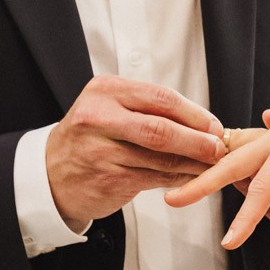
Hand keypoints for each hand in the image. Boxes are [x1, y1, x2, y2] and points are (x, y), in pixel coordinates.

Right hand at [46, 76, 225, 226]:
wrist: (51, 174)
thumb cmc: (91, 139)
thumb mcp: (110, 110)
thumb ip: (148, 110)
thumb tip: (202, 123)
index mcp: (105, 91)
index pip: (160, 97)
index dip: (193, 113)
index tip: (214, 125)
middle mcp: (99, 118)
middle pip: (161, 128)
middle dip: (197, 140)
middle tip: (219, 148)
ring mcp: (101, 150)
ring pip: (161, 157)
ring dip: (193, 163)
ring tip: (212, 165)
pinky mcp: (107, 179)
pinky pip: (154, 178)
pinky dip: (178, 179)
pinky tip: (192, 178)